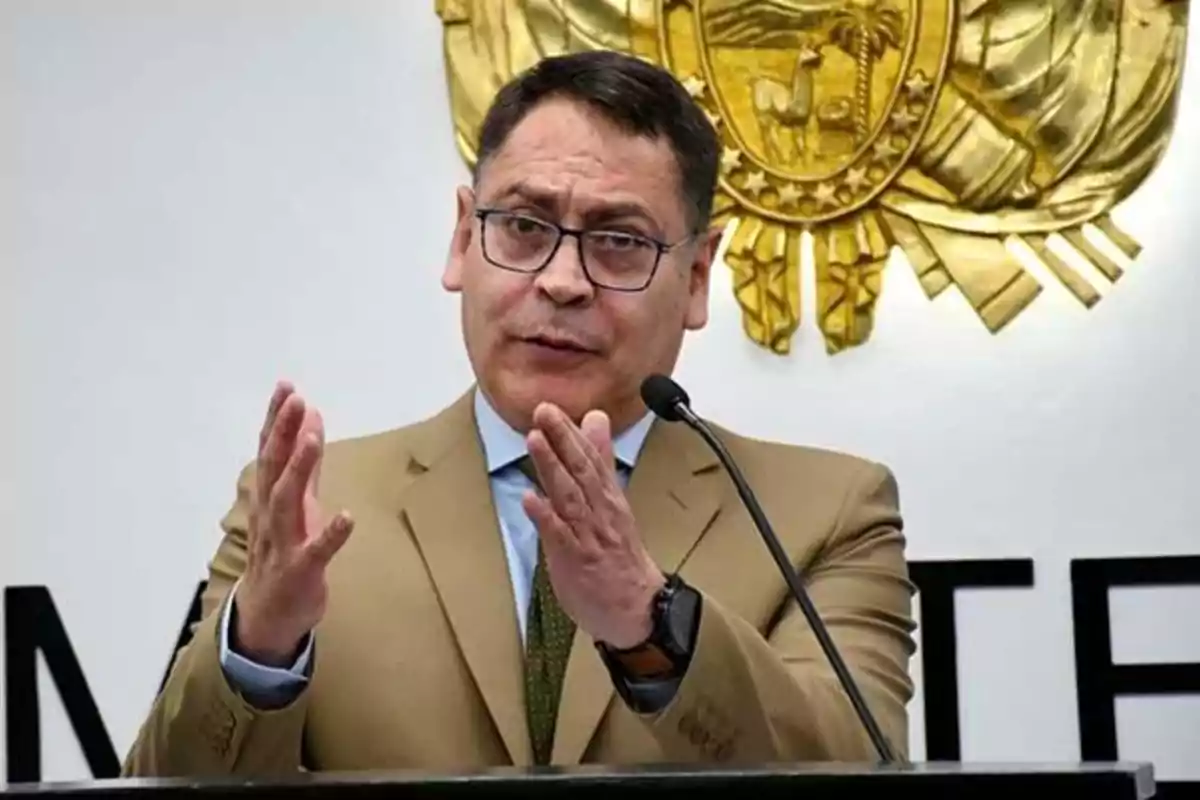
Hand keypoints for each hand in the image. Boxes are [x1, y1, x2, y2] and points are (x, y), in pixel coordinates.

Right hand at [233, 381, 354, 665]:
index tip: (287, 387)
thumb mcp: (295, 504)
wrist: (267, 617)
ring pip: (286, 503)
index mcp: (269, 498)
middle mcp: (271, 517)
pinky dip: (331, 535)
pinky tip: (347, 518)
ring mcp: (283, 544)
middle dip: (283, 434)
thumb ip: (304, 464)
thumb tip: (310, 420)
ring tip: (314, 440)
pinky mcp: (301, 572)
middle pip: (273, 469)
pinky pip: (316, 552)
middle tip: (296, 400)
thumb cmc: (283, 553)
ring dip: (299, 470)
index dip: (277, 419)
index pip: (269, 452)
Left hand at [522, 402, 665, 648]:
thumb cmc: (619, 554)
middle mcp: (599, 510)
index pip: (589, 457)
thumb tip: (595, 419)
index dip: (569, 432)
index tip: (550, 407)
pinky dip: (545, 517)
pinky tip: (529, 499)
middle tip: (543, 411)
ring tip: (535, 441)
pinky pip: (560, 536)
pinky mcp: (576, 560)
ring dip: (552, 467)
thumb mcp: (612, 499)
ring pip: (570, 496)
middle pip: (580, 470)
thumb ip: (601, 459)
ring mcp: (588, 534)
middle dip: (561, 439)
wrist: (638, 607)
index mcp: (607, 496)